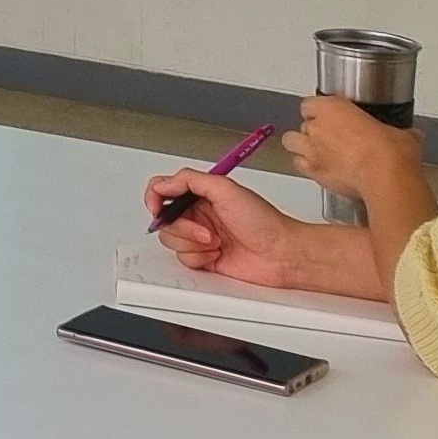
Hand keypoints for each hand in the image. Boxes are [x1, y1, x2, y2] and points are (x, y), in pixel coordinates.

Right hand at [139, 169, 383, 298]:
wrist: (283, 255)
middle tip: (206, 231)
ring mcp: (200, 237)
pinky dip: (198, 257)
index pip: (163, 189)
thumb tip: (163, 184)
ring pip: (171, 240)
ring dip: (192, 243)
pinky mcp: (204, 258)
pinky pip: (183, 259)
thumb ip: (190, 180)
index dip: (154, 198)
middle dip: (182, 227)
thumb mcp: (226, 189)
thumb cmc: (265, 222)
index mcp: (201, 194)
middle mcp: (198, 214)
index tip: (158, 207)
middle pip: (164, 219)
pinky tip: (217, 255)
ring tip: (216, 243)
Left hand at [284, 94, 431, 214]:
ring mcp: (311, 150)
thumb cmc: (391, 151)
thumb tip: (412, 136)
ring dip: (300, 145)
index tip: (331, 116)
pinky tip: (320, 170)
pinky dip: (307, 167)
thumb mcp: (402, 134)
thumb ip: (401, 132)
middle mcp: (317, 126)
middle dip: (313, 130)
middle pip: (303, 123)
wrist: (386, 176)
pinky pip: (300, 166)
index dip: (319, 110)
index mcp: (333, 107)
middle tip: (330, 138)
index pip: (312, 103)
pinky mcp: (313, 172)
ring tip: (316, 151)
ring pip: (291, 142)